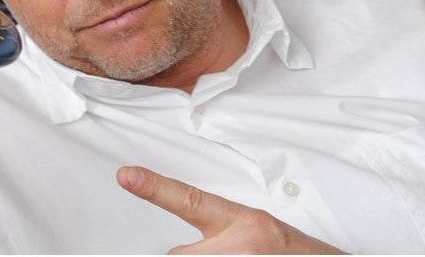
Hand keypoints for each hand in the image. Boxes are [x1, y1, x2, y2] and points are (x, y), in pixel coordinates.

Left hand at [116, 166, 343, 253]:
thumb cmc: (297, 254)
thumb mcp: (261, 233)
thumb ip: (225, 231)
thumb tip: (194, 244)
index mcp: (245, 223)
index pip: (190, 200)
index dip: (156, 188)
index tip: (127, 176)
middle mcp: (239, 247)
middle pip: (180, 254)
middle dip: (192, 256)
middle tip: (225, 250)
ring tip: (238, 252)